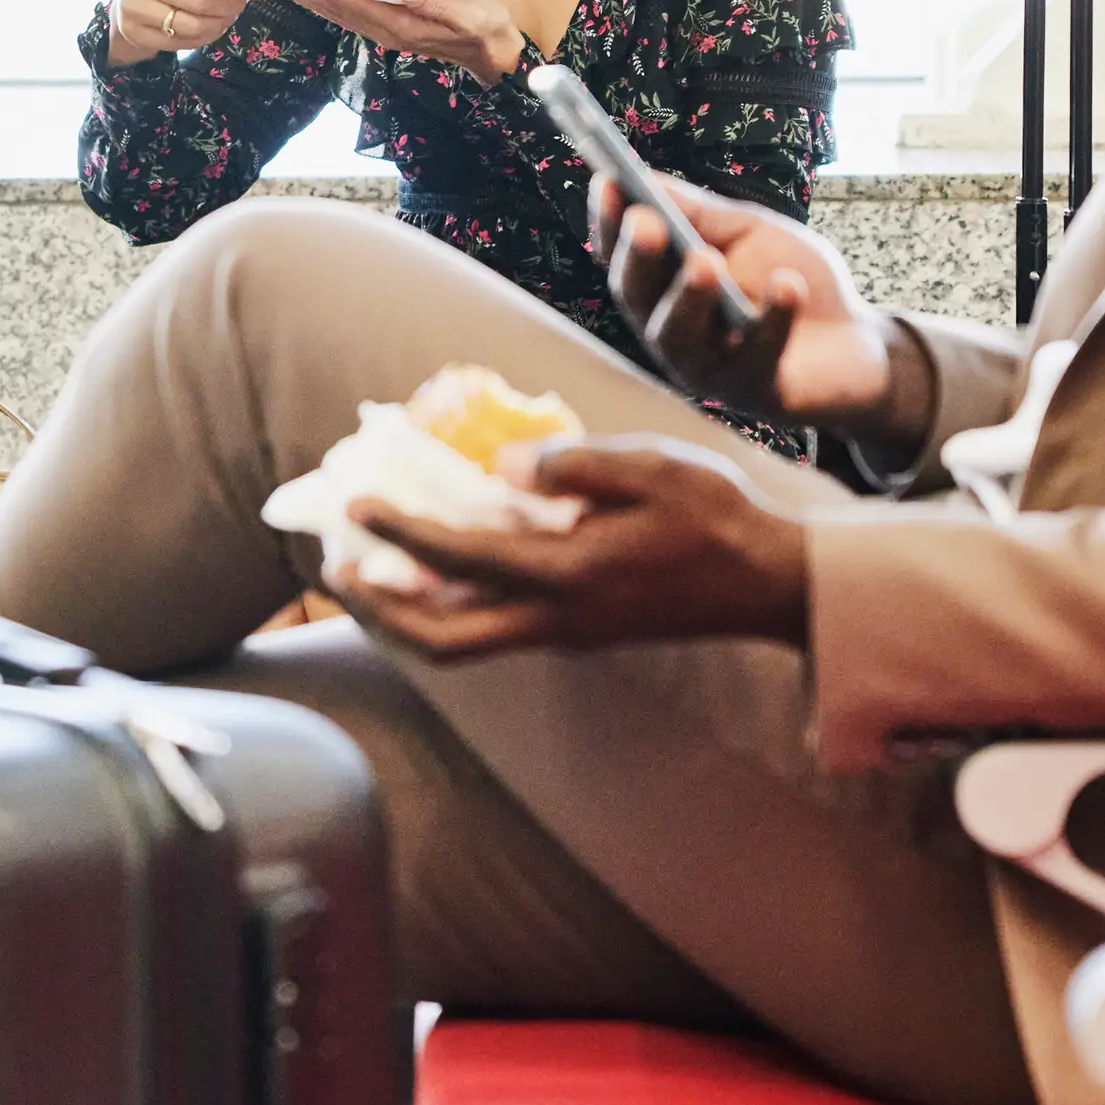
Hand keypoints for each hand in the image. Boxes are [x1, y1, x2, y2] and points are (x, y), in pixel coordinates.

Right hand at [104, 0, 266, 67]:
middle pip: (199, 1)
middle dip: (230, 5)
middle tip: (243, 3)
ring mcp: (132, 5)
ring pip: (191, 26)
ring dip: (219, 23)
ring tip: (228, 14)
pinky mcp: (133, 30)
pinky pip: (180, 42)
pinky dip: (203, 37)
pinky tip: (210, 25)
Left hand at [245, 0, 528, 79]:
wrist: (492, 56)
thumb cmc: (485, 31)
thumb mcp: (472, 17)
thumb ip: (440, 3)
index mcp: (400, 26)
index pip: (355, 3)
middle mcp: (384, 30)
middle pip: (334, 8)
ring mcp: (383, 29)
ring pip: (335, 10)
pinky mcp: (386, 25)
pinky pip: (347, 10)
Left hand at [333, 437, 816, 660]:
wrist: (770, 584)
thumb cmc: (717, 517)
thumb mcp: (652, 467)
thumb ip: (576, 464)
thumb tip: (503, 461)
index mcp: (570, 575)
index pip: (461, 559)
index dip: (399, 533)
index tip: (355, 506)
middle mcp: (556, 619)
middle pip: (441, 639)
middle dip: (378, 608)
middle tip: (335, 565)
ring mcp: (564, 633)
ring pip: (461, 644)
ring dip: (404, 613)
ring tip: (364, 569)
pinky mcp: (574, 632)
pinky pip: (489, 631)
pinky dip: (443, 606)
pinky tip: (430, 568)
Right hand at [592, 174, 917, 438]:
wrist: (858, 339)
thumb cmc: (794, 278)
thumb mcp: (749, 233)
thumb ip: (700, 213)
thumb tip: (647, 179)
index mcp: (664, 286)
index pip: (622, 255)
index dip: (609, 222)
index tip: (607, 182)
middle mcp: (672, 330)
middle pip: (638, 298)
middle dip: (639, 258)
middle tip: (647, 222)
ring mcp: (709, 367)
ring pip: (680, 338)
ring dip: (688, 299)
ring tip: (705, 261)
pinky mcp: (754, 392)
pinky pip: (754, 357)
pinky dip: (772, 319)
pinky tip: (788, 286)